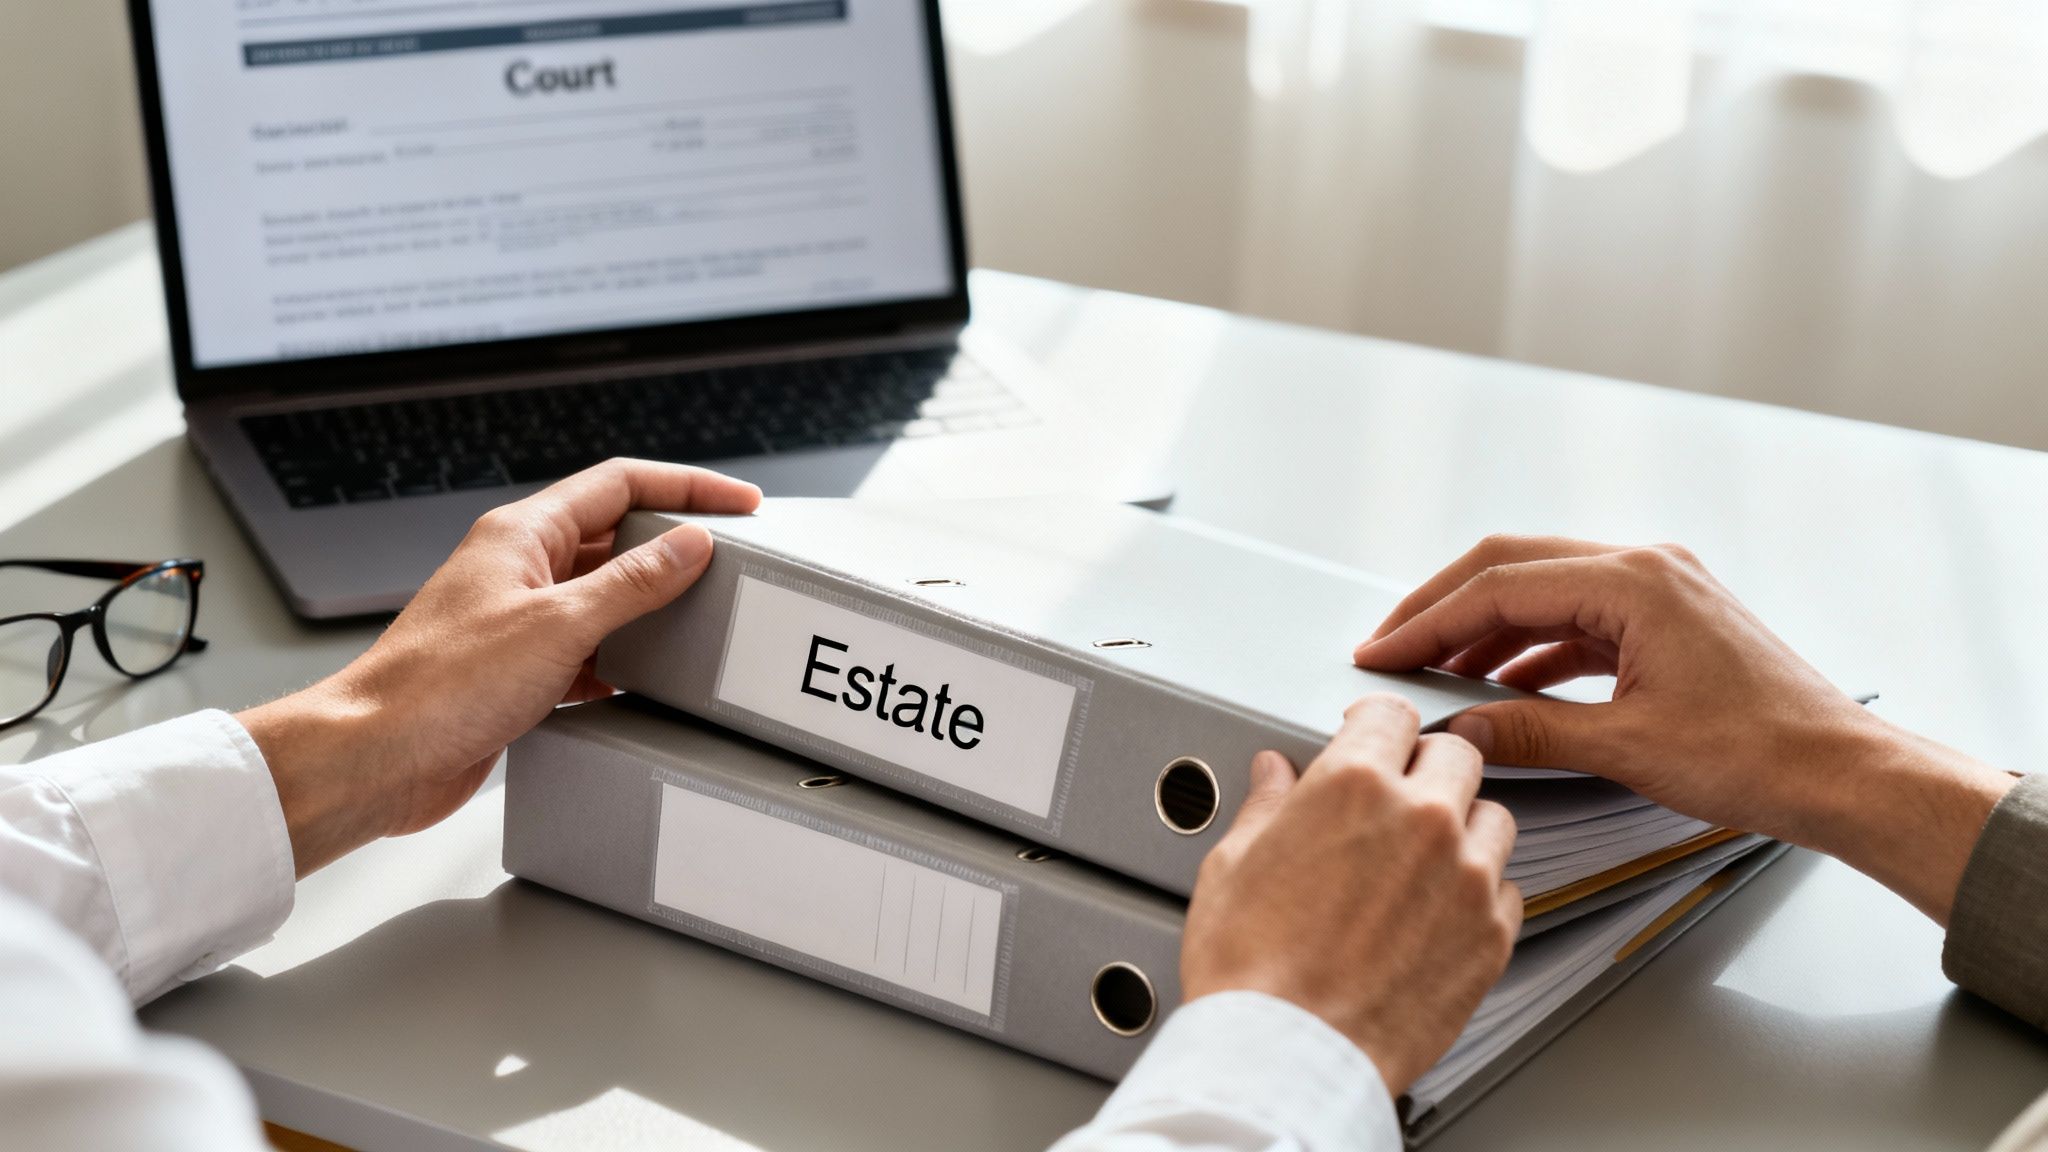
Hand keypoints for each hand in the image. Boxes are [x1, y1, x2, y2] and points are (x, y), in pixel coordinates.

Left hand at [240, 460, 761, 875]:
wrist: (378, 758)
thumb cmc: (439, 686)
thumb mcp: (559, 624)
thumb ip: (632, 583)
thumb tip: (689, 544)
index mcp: (522, 534)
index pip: (620, 484)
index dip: (686, 487)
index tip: (739, 503)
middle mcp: (518, 568)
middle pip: (614, 536)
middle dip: (673, 544)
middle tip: (730, 559)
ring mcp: (515, 619)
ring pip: (602, 595)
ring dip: (649, 604)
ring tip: (699, 617)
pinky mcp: (515, 670)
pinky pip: (586, 649)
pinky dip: (622, 658)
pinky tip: (646, 679)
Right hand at [1180, 695, 1519, 1096]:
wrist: (1288, 1055)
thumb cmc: (1251, 970)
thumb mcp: (1233, 865)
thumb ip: (1267, 806)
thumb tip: (1273, 776)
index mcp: (1353, 785)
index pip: (1392, 714)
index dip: (1378, 723)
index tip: (1375, 734)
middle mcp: (1421, 819)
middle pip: (1456, 754)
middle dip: (1426, 766)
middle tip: (1398, 795)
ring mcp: (1465, 877)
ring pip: (1494, 817)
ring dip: (1464, 826)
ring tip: (1423, 857)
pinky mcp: (1491, 936)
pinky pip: (1508, 889)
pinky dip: (1480, 892)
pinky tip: (1440, 911)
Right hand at [1352, 535, 2014, 923]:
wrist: (1844, 775)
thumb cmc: (1760, 756)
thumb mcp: (1626, 747)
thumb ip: (1528, 731)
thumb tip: (1455, 731)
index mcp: (1634, 581)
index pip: (1499, 587)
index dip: (1428, 622)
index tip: (1380, 654)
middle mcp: (1647, 567)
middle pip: (1513, 567)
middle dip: (1444, 609)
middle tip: (1389, 649)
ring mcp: (1661, 589)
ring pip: (1543, 592)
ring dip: (1485, 630)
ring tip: (1435, 673)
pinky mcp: (1669, 621)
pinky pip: (1578, 620)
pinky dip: (1530, 648)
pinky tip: (1500, 686)